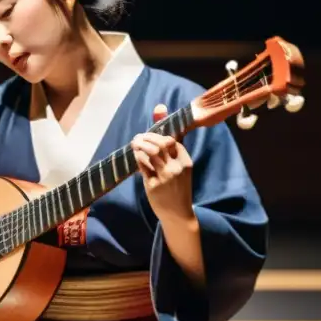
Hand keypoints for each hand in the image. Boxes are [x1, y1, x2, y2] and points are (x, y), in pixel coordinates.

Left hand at [130, 104, 194, 224]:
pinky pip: (142, 166)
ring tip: (134, 143)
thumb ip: (169, 140)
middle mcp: (177, 168)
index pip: (171, 140)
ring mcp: (165, 177)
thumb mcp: (179, 165)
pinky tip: (135, 155)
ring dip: (139, 145)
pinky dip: (137, 157)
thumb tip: (159, 107)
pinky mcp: (154, 185)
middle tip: (138, 137)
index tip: (149, 135)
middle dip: (147, 137)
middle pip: (160, 144)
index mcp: (186, 161)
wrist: (178, 213)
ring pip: (150, 153)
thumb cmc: (177, 186)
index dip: (158, 135)